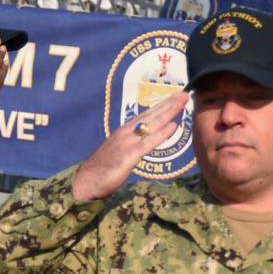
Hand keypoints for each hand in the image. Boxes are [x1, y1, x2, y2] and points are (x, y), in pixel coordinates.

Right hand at [73, 90, 190, 201]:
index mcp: (125, 130)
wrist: (87, 180)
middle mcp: (127, 131)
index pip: (147, 114)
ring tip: (182, 101)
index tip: (176, 97)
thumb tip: (144, 140)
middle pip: (152, 114)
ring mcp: (128, 142)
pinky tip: (173, 127)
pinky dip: (162, 134)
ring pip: (152, 123)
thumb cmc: (103, 168)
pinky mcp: (129, 155)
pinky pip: (148, 143)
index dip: (162, 105)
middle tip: (185, 93)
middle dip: (169, 103)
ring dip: (169, 111)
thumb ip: (132, 144)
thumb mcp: (120, 151)